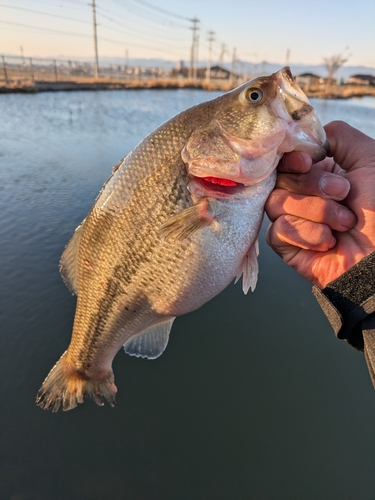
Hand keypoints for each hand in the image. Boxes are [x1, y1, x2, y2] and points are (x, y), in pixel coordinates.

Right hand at [265, 121, 374, 288]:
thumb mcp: (369, 158)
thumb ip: (338, 136)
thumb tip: (308, 137)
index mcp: (319, 173)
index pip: (284, 159)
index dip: (291, 160)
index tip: (307, 163)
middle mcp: (303, 194)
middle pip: (278, 179)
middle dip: (313, 186)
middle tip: (343, 194)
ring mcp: (293, 220)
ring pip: (276, 204)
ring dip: (316, 212)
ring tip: (344, 223)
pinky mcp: (287, 245)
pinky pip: (278, 231)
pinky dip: (308, 234)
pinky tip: (329, 241)